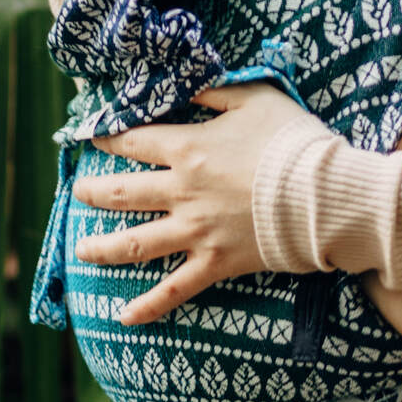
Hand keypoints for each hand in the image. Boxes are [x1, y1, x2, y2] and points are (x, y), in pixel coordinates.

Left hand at [75, 83, 323, 323]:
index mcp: (187, 148)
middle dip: (93, 193)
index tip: (93, 138)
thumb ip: (212, 90)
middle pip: (121, 193)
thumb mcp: (253, 98)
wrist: (324, 195)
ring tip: (81, 251)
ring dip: (101, 248)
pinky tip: (123, 318)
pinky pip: (173, 290)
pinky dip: (147, 307)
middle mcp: (181, 192)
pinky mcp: (214, 264)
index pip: (133, 141)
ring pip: (134, 244)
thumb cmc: (293, 142)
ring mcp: (195, 232)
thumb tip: (183, 83)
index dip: (108, 138)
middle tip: (77, 193)